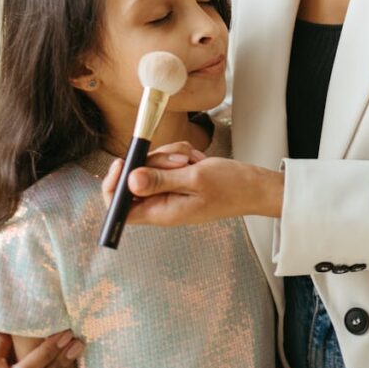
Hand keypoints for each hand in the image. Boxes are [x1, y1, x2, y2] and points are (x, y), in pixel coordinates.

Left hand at [101, 142, 283, 224]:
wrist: (254, 186)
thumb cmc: (230, 187)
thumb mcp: (195, 178)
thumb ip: (161, 180)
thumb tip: (130, 181)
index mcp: (161, 212)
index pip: (120, 207)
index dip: (114, 185)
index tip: (123, 162)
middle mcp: (161, 204)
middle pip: (136, 178)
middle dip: (154, 162)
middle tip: (179, 161)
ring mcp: (169, 192)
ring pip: (153, 165)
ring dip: (171, 156)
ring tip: (193, 161)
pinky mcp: (177, 181)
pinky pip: (168, 162)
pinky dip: (181, 155)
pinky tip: (197, 160)